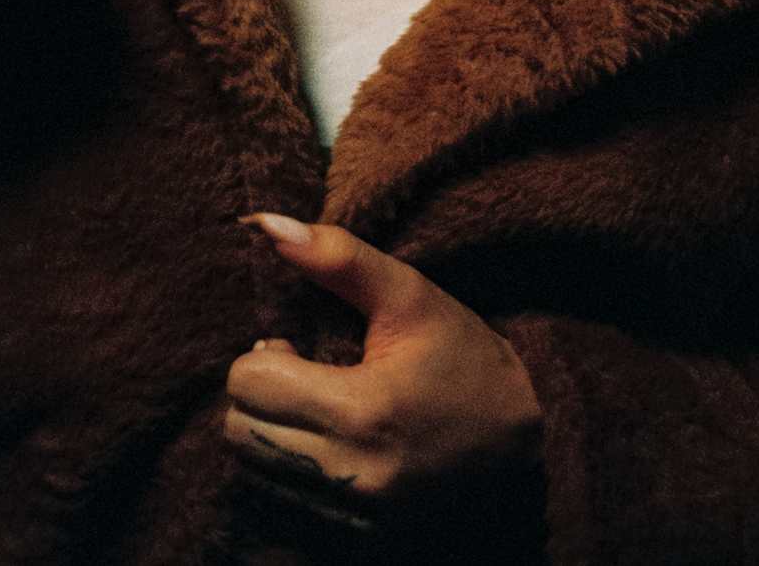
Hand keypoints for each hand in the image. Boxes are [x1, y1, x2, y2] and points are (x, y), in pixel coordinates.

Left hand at [224, 215, 543, 531]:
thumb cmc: (459, 355)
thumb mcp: (407, 293)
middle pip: (239, 435)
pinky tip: (323, 446)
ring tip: (313, 408)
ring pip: (255, 474)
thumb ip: (335, 257)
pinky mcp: (358, 540)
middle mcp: (351, 476)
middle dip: (257, 397)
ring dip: (269, 436)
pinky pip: (283, 505)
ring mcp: (354, 518)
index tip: (296, 347)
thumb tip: (264, 225)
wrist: (519, 438)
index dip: (263, 356)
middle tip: (298, 376)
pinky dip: (289, 473)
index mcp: (361, 411)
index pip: (247, 386)